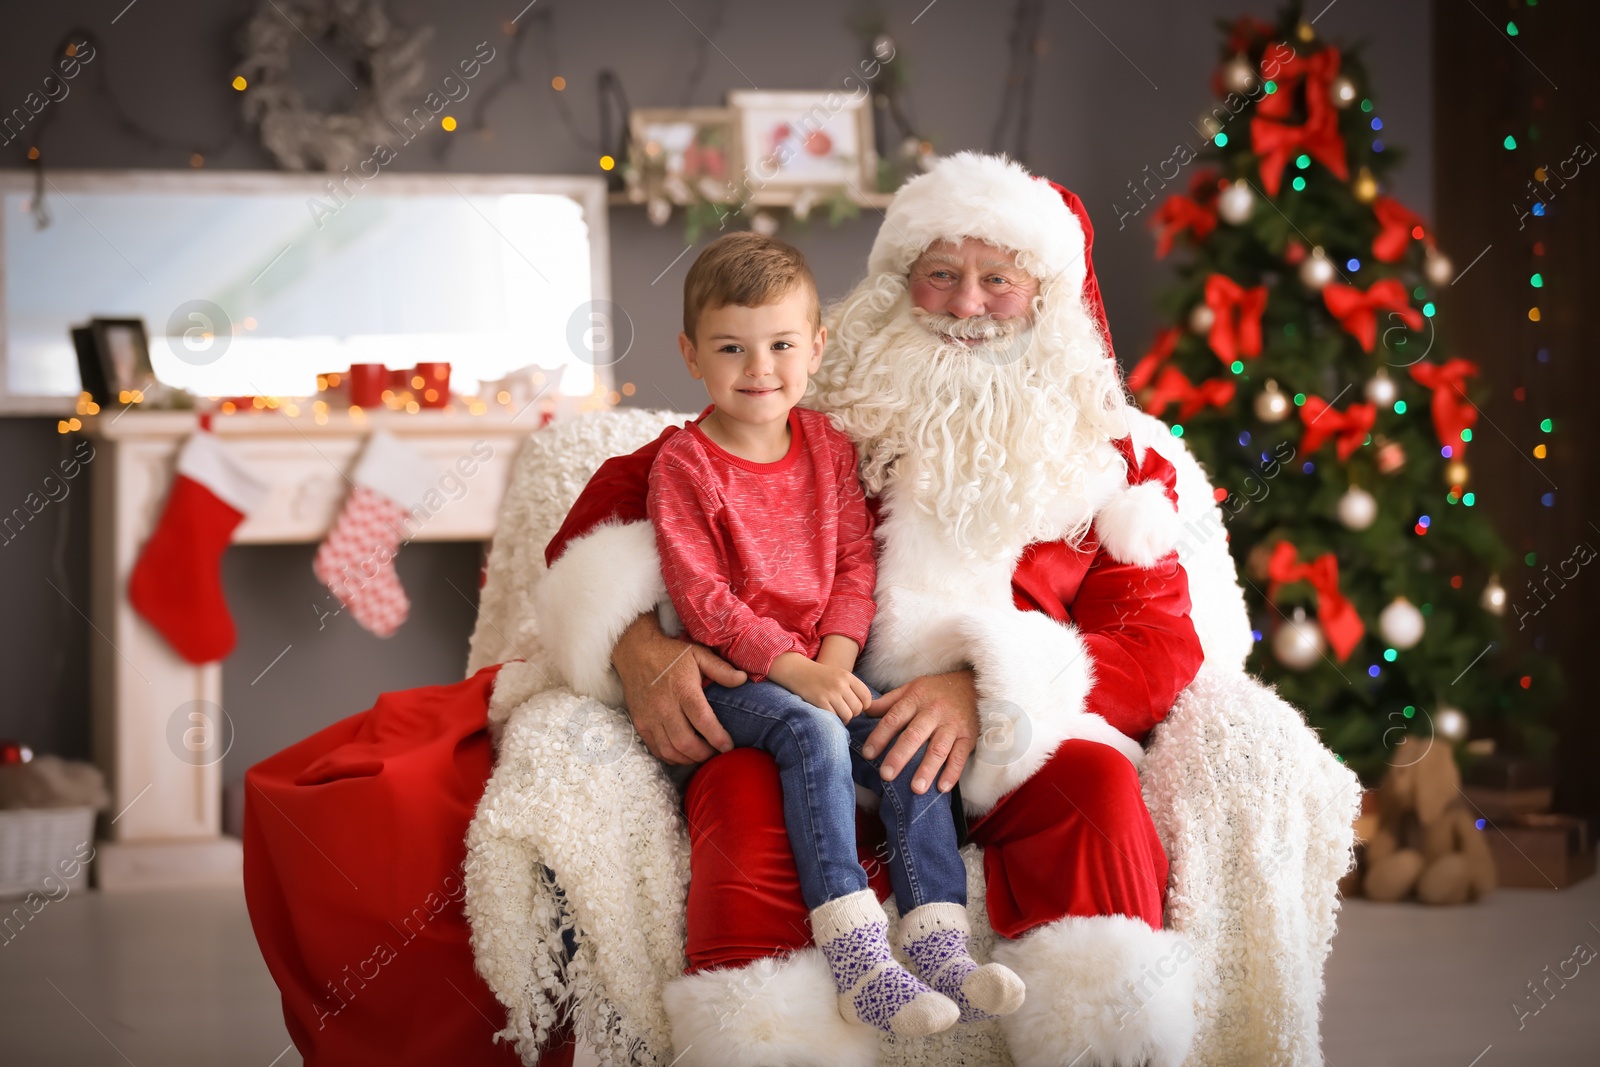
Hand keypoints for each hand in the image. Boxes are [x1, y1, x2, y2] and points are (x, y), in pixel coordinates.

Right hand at [612, 612, 743, 763]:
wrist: (635, 652)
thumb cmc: (670, 654)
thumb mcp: (698, 654)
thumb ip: (721, 669)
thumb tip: (743, 679)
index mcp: (683, 689)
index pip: (702, 720)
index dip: (717, 737)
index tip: (729, 746)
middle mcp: (665, 706)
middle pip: (685, 742)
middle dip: (704, 753)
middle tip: (716, 753)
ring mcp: (650, 717)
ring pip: (670, 750)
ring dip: (688, 759)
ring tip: (701, 755)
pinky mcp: (640, 723)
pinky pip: (656, 749)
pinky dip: (671, 757)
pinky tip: (683, 754)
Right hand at [768, 652, 873, 722]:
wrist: (797, 671)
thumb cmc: (819, 676)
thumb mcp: (839, 675)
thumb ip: (852, 687)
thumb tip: (866, 707)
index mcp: (847, 676)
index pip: (867, 697)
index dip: (863, 705)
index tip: (855, 706)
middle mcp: (841, 684)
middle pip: (858, 708)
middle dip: (852, 713)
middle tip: (843, 710)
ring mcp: (830, 693)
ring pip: (848, 715)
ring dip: (843, 719)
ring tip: (836, 714)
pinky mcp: (820, 701)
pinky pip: (834, 717)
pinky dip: (833, 719)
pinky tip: (828, 714)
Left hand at [861, 669, 978, 794]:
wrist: (973, 685)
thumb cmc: (936, 691)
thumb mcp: (911, 688)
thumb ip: (888, 701)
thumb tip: (863, 710)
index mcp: (915, 699)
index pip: (894, 719)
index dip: (880, 736)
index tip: (868, 754)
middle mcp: (933, 712)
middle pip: (914, 735)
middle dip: (899, 756)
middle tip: (886, 775)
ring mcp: (952, 725)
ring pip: (938, 749)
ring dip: (927, 770)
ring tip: (915, 789)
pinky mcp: (968, 736)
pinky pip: (960, 756)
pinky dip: (952, 773)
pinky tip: (942, 788)